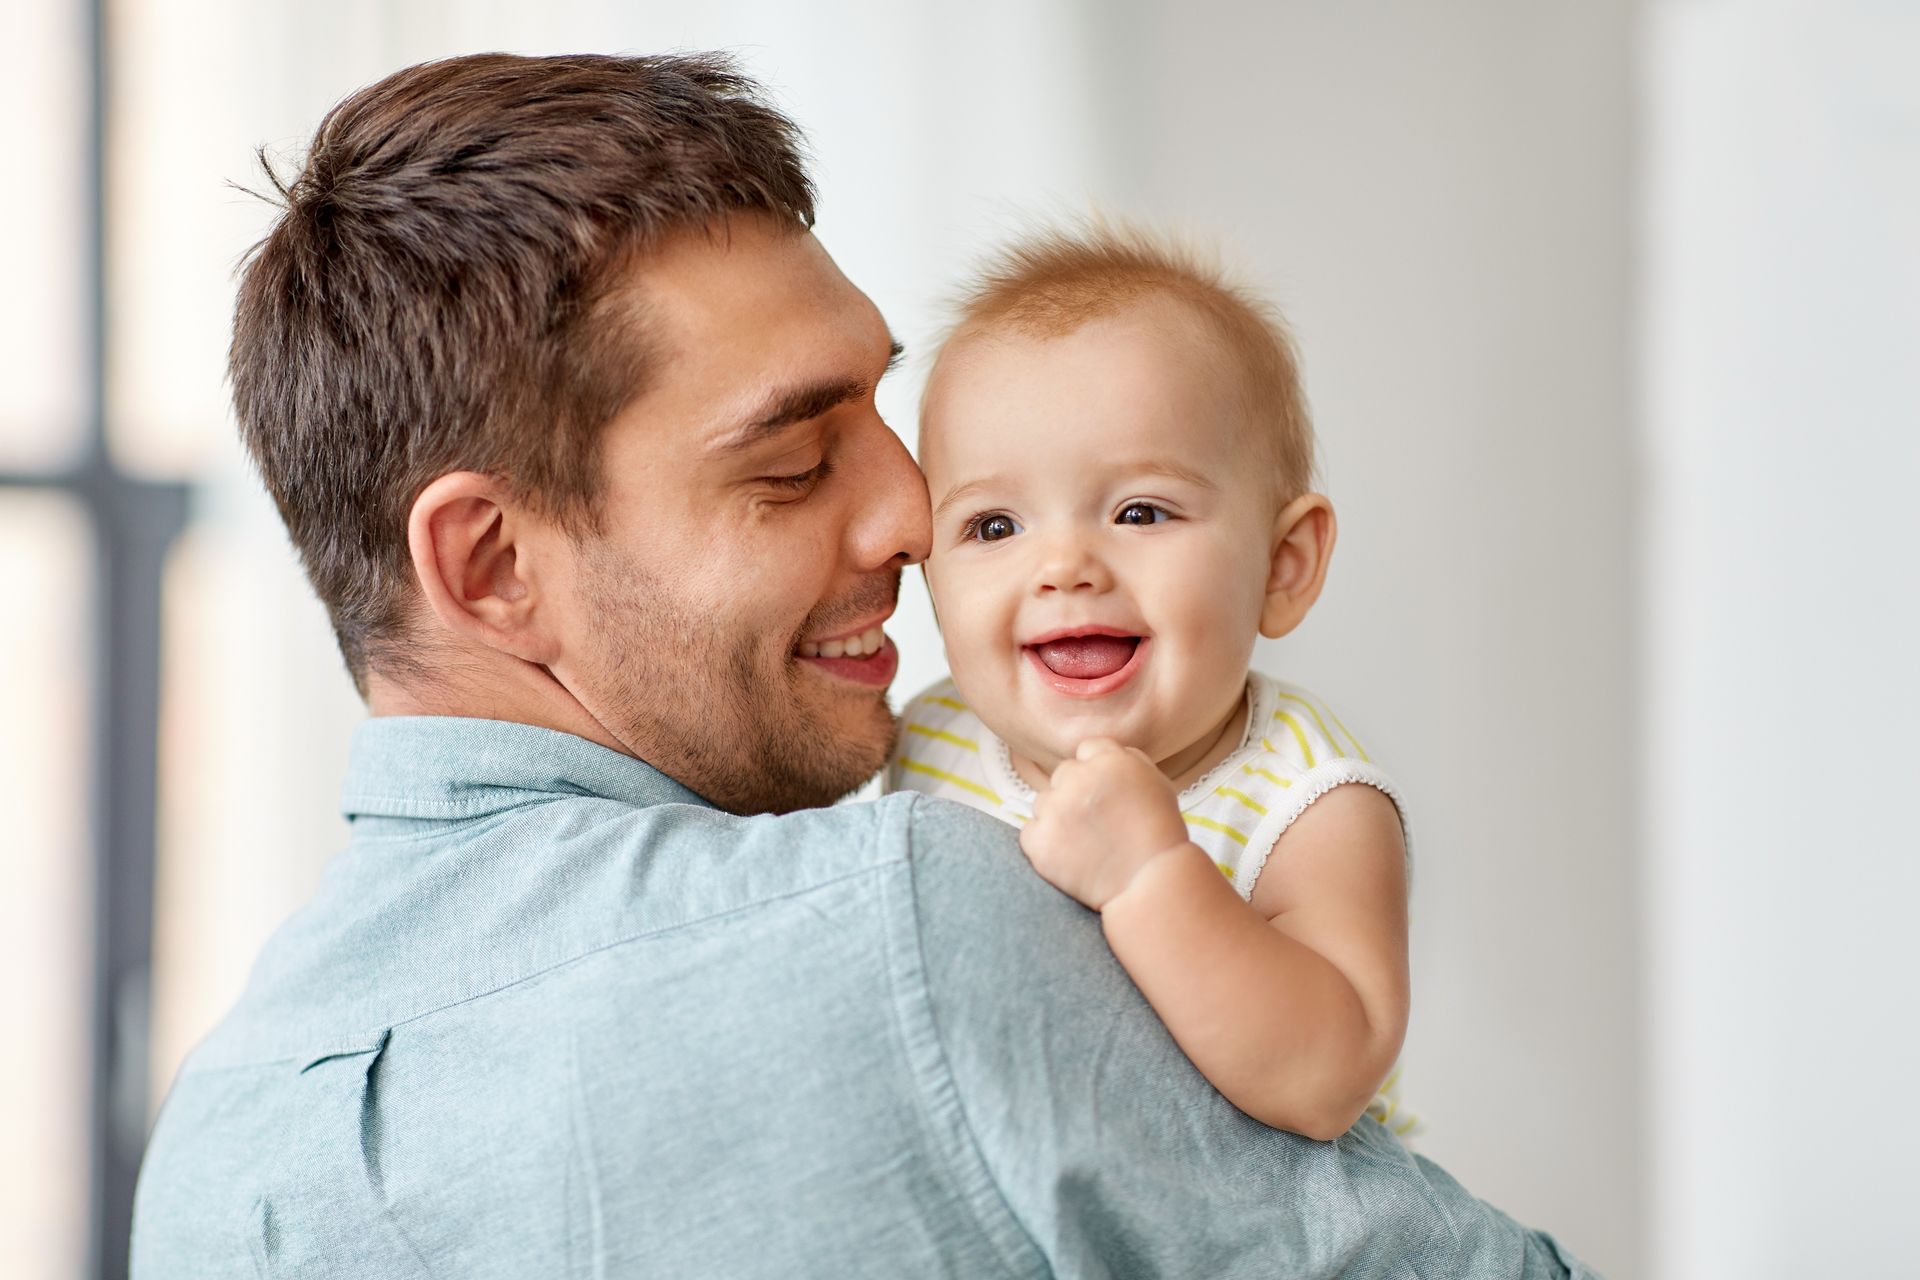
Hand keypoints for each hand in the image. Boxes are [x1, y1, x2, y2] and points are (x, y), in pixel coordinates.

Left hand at [1019, 738, 1194, 909]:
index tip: (1107, 795)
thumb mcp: (1156, 783)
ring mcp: (1055, 810)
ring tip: (1087, 843)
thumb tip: (1097, 753)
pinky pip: (1030, 832)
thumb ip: (1127, 759)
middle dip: (1075, 793)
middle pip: (1063, 774)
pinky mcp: (1039, 839)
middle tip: (1098, 823)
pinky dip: (1045, 844)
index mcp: (1109, 760)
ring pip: (1044, 803)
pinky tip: (1071, 856)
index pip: (1087, 749)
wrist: (1150, 882)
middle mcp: (1078, 778)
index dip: (1097, 772)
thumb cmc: (1159, 833)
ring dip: (1058, 818)